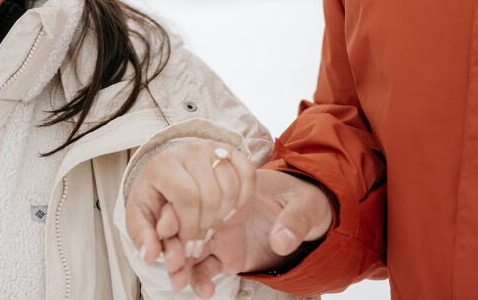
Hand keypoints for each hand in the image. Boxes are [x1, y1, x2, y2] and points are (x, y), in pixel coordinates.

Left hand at [126, 140, 255, 263]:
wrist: (170, 173)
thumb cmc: (156, 196)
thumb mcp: (141, 217)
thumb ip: (143, 237)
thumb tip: (150, 255)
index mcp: (162, 165)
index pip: (186, 197)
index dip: (191, 227)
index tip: (189, 246)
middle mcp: (188, 151)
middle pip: (210, 195)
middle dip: (207, 227)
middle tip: (200, 241)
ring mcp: (212, 149)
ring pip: (230, 187)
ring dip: (223, 216)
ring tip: (210, 227)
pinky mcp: (230, 150)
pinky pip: (248, 174)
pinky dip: (243, 198)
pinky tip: (228, 212)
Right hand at [132, 169, 333, 298]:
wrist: (310, 217)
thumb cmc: (305, 199)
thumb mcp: (305, 204)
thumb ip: (293, 220)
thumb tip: (282, 241)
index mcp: (232, 188)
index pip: (197, 194)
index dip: (177, 208)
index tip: (167, 224)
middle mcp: (220, 210)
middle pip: (186, 223)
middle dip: (173, 242)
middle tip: (171, 259)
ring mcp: (221, 233)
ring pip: (190, 248)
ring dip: (180, 264)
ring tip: (179, 282)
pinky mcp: (226, 255)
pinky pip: (207, 268)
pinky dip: (200, 280)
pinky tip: (202, 291)